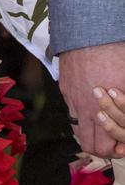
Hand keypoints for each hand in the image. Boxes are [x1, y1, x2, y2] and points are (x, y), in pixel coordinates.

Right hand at [59, 43, 124, 157]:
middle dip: (100, 148)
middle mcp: (84, 108)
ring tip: (100, 125)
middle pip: (88, 143)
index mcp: (102, 110)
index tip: (119, 146)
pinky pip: (71, 109)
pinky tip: (89, 105)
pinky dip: (80, 114)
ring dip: (89, 131)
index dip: (113, 150)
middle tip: (111, 142)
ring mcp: (72, 97)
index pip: (102, 146)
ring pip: (78, 128)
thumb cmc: (114, 55)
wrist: (88, 33)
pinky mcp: (65, 87)